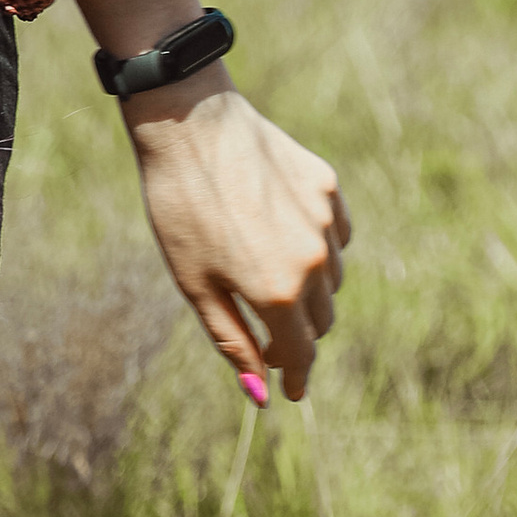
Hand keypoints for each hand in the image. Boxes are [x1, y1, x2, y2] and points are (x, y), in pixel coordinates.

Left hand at [123, 81, 347, 400]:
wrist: (189, 123)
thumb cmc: (181, 207)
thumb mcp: (195, 284)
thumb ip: (232, 340)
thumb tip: (261, 393)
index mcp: (278, 292)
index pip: (301, 353)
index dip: (295, 376)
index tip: (290, 391)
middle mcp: (314, 261)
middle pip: (320, 321)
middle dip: (296, 334)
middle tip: (266, 334)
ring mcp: (326, 221)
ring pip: (332, 280)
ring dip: (308, 291)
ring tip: (264, 273)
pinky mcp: (328, 187)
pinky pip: (335, 236)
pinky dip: (318, 249)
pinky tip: (284, 236)